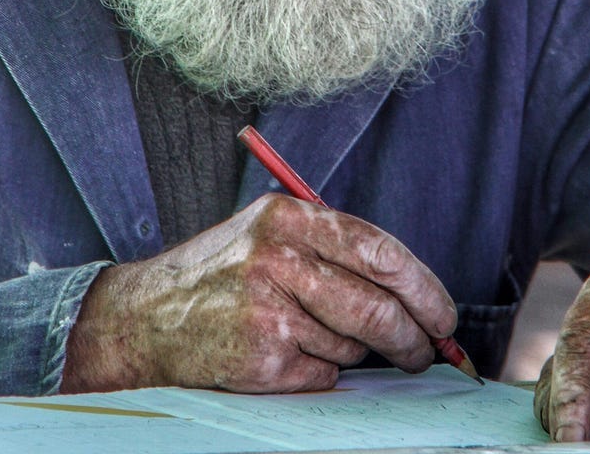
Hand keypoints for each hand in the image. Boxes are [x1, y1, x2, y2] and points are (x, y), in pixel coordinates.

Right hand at [61, 193, 456, 393]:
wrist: (146, 317)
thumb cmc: (223, 273)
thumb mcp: (270, 233)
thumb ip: (332, 249)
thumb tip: (412, 292)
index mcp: (287, 217)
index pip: (378, 249)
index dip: (422, 285)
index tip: (443, 313)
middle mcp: (277, 258)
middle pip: (376, 306)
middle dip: (414, 336)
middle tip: (428, 350)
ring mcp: (268, 310)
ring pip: (352, 343)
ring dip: (352, 350)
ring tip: (313, 334)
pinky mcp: (260, 358)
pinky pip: (323, 373)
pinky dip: (320, 370)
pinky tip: (286, 354)